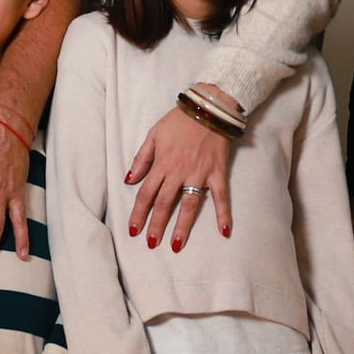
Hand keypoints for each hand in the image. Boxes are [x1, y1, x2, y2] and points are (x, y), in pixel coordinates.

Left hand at [121, 102, 238, 250]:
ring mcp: (199, 174)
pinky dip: (223, 214)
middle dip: (156, 225)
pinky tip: (224, 231)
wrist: (208, 107)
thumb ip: (142, 158)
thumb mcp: (153, 134)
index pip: (146, 194)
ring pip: (188, 205)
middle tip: (151, 244)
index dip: (138, 213)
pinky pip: (221, 197)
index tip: (133, 230)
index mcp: (162, 164)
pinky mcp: (217, 173)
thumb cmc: (179, 121)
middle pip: (164, 203)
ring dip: (182, 226)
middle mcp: (179, 172)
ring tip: (176, 245)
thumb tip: (129, 179)